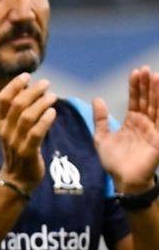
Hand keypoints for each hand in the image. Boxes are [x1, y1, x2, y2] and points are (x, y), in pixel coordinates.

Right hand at [0, 73, 58, 190]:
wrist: (17, 178)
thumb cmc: (18, 150)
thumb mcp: (12, 130)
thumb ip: (18, 113)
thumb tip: (30, 89)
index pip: (3, 99)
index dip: (14, 85)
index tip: (27, 75)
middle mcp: (5, 130)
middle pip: (17, 105)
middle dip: (32, 91)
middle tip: (46, 84)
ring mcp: (15, 141)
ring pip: (27, 117)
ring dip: (41, 103)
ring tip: (53, 96)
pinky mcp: (27, 151)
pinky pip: (36, 133)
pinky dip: (45, 121)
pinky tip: (53, 112)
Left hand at [94, 66, 158, 192]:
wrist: (123, 180)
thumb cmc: (114, 161)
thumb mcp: (102, 137)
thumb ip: (100, 119)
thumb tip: (97, 99)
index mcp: (132, 122)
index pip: (136, 100)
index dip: (136, 87)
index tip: (135, 72)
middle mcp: (145, 124)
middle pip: (147, 100)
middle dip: (147, 85)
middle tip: (146, 69)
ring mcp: (154, 131)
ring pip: (156, 107)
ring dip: (157, 93)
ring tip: (156, 76)